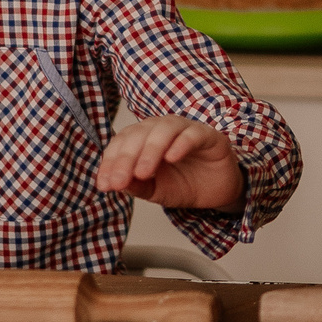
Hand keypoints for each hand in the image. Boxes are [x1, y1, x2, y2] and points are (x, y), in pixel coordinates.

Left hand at [95, 115, 243, 212]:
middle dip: (126, 158)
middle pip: (139, 134)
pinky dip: (181, 144)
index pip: (121, 143)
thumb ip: (136, 185)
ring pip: (164, 129)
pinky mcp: (208, 135)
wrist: (216, 192)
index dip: (111, 162)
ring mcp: (185, 129)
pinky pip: (192, 134)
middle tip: (119, 181)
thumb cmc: (184, 184)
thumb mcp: (154, 190)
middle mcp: (162, 129)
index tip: (105, 184)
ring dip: (150, 150)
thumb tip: (114, 183)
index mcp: (144, 138)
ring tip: (143, 172)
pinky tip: (171, 157)